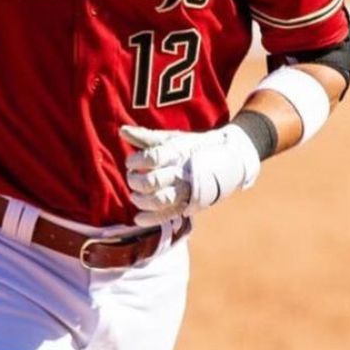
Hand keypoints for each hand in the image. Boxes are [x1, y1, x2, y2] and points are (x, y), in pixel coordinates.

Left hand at [120, 122, 260, 226]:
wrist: (228, 159)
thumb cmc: (193, 147)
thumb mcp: (172, 139)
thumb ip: (146, 137)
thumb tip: (122, 131)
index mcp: (178, 153)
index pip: (152, 158)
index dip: (136, 161)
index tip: (131, 162)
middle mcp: (182, 172)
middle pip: (153, 181)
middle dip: (136, 181)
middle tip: (132, 177)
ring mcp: (187, 190)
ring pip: (160, 200)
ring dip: (142, 200)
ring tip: (135, 196)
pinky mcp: (190, 204)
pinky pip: (169, 215)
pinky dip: (151, 219)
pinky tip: (138, 219)